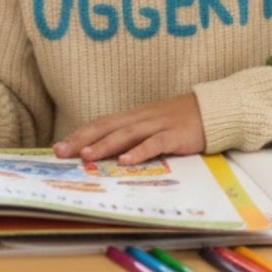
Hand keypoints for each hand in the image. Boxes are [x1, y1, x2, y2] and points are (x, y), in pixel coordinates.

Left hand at [53, 93, 205, 164]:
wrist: (213, 110)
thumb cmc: (179, 120)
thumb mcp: (151, 125)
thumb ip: (131, 135)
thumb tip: (105, 152)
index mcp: (133, 116)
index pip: (100, 123)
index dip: (79, 134)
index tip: (58, 147)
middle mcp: (141, 118)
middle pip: (107, 127)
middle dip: (82, 139)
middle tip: (61, 152)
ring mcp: (158, 125)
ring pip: (126, 134)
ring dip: (104, 145)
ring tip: (86, 155)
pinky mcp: (175, 135)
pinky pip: (155, 144)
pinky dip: (139, 152)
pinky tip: (126, 161)